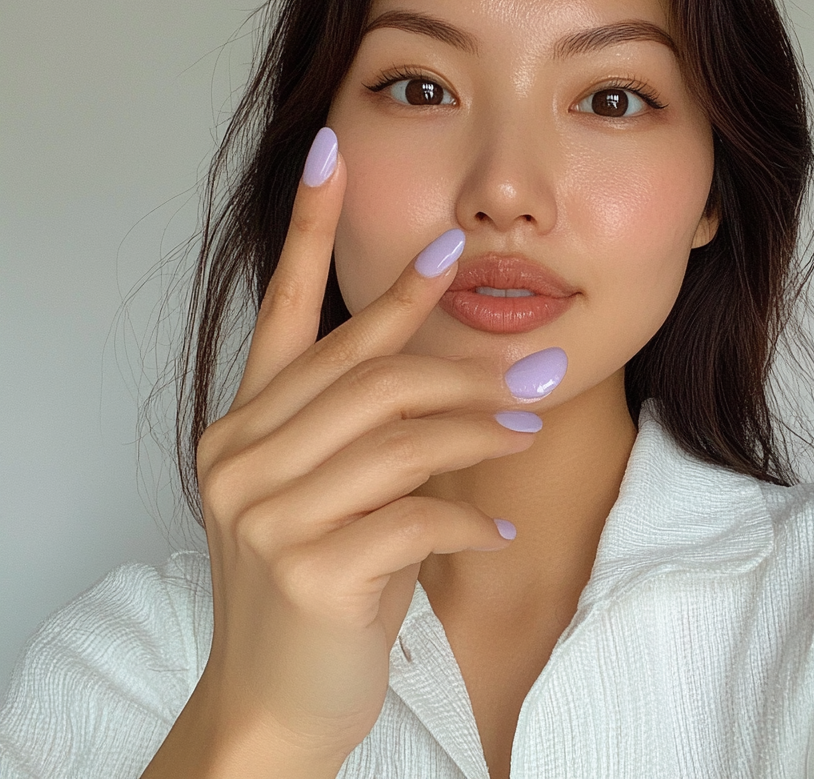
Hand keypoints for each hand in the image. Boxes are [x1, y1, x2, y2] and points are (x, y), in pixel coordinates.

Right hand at [189, 127, 562, 767]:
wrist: (275, 702)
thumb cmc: (315, 586)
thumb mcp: (329, 494)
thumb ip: (369, 431)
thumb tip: (467, 380)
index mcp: (244, 425)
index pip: (281, 307)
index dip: (311, 227)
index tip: (333, 153)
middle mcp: (242, 455)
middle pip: (368, 369)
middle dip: (453, 350)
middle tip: (520, 342)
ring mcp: (267, 512)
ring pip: (402, 435)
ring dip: (479, 430)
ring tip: (528, 429)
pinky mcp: (309, 567)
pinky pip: (416, 515)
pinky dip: (469, 520)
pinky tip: (496, 533)